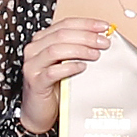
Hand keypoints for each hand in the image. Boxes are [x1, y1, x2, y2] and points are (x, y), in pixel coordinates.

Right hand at [16, 18, 115, 135]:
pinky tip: (82, 67)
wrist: (39, 112)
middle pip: (61, 34)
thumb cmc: (54, 86)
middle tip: (103, 42)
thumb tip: (101, 39)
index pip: (65, 24)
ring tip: (96, 54)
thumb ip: (77, 49)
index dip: (86, 24)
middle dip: (86, 36)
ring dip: (79, 50)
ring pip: (55, 50)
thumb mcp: (66, 62)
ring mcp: (33, 66)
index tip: (104, 27)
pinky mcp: (35, 82)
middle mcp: (34, 50)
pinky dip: (69, 67)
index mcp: (42, 40)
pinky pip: (53, 72)